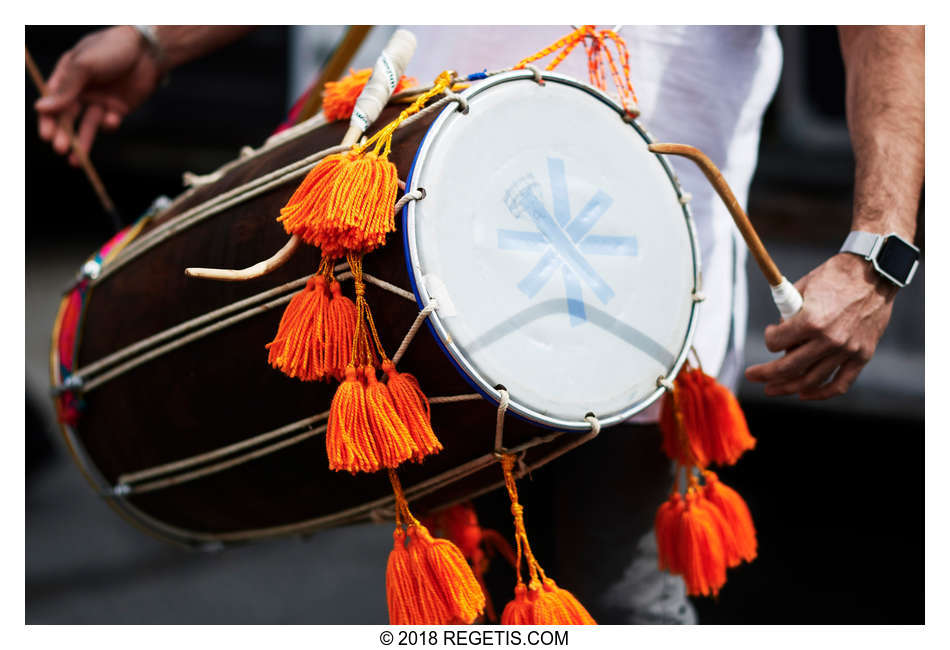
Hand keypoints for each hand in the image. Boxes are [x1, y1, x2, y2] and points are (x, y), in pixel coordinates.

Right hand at [34, 26, 162, 165]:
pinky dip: (108, 125)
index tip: (47, 136)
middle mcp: (81, 91)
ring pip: (87, 126)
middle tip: (60, 149)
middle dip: (63, 134)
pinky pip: (108, 123)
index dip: (48, 119)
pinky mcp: (118, 108)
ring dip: (81, 142)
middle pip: (67, 117)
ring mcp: (100, 100)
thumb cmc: (111, 50)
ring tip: (76, 162)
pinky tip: (112, 119)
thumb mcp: (84, 66)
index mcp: (67, 76)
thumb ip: (65, 89)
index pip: (51, 102)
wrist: (147, 51)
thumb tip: (41, 109)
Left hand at [745, 253, 896, 399]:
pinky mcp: (862, 355)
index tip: (770, 333)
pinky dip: (821, 393)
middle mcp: (829, 339)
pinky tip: (805, 394)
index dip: (769, 338)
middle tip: (752, 376)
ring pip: (811, 380)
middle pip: (788, 367)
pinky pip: (840, 384)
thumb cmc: (835, 276)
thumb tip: (779, 334)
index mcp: (811, 321)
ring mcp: (847, 350)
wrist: (875, 273)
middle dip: (765, 374)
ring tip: (773, 389)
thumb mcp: (803, 287)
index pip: (776, 343)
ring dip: (787, 387)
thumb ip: (788, 314)